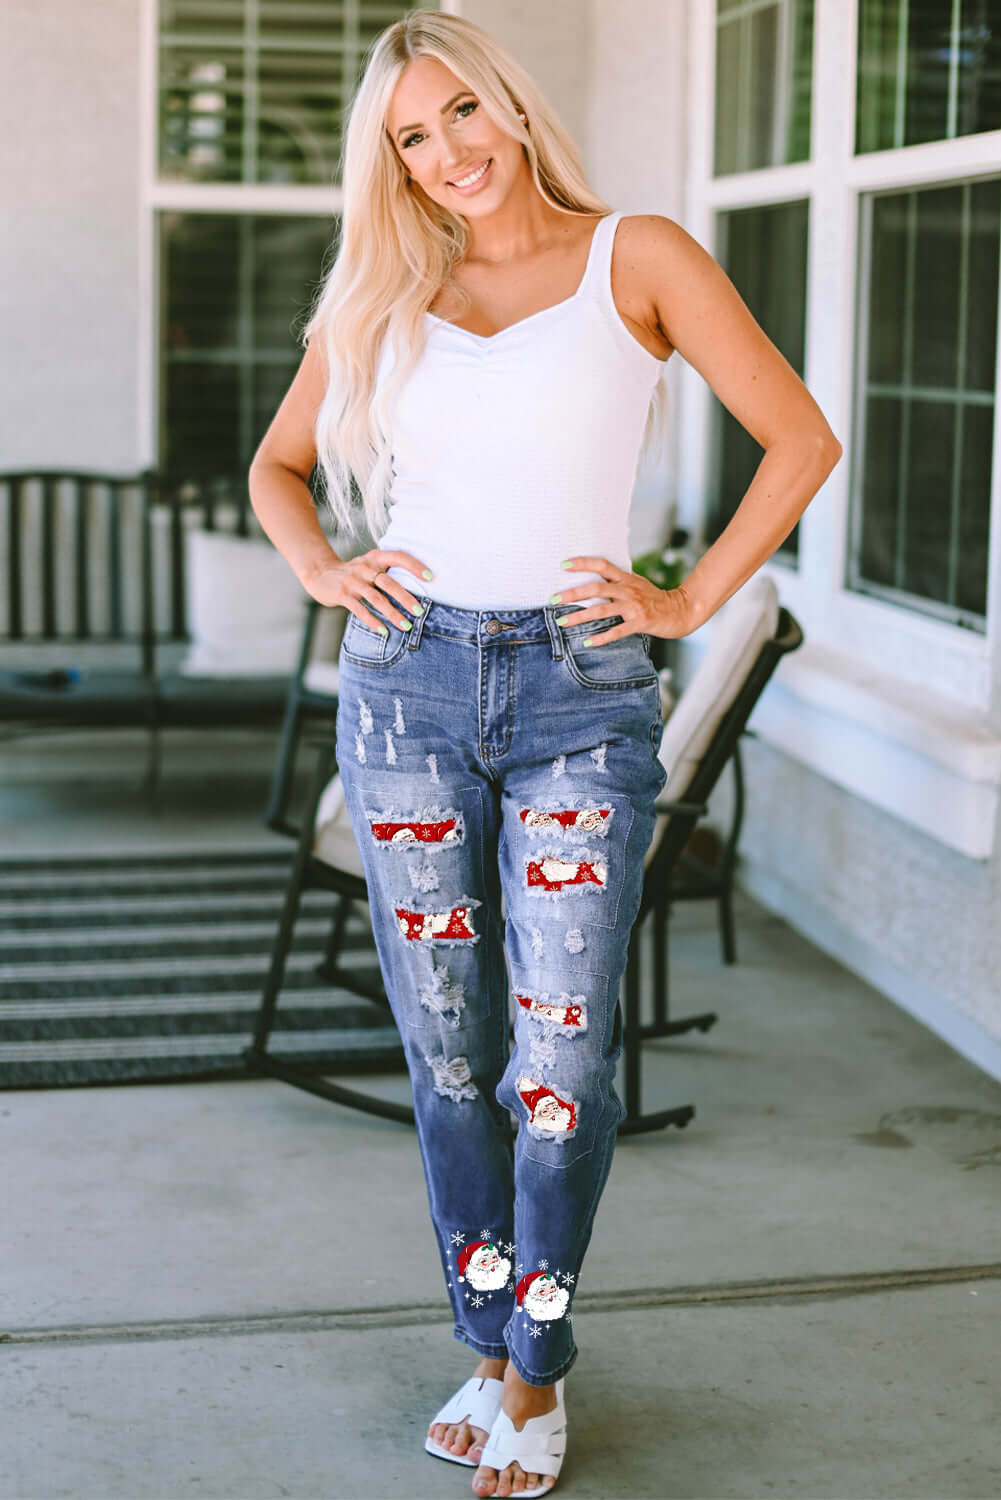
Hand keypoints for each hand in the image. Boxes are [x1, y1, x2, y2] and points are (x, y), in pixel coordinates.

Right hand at [304, 549, 431, 633]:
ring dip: (392, 614)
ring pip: (376, 599)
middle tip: (420, 611)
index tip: (430, 577)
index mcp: (375, 557)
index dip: (414, 565)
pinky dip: (373, 621)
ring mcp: (353, 581)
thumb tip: (417, 588)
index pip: (398, 556)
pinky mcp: (343, 595)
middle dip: (405, 598)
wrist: (320, 574)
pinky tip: (384, 631)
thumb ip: (387, 571)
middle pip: (389, 582)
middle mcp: (365, 567)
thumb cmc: (354, 573)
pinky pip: (360, 610)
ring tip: (406, 626)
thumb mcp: (370, 565)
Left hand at [552, 555, 700, 643]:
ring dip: (579, 616)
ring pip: (602, 609)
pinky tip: (588, 642)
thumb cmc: (656, 599)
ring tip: (562, 621)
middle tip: (553, 599)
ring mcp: (634, 606)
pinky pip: (617, 630)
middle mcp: (628, 590)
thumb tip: (596, 581)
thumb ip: (618, 583)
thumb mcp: (637, 585)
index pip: (602, 565)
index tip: (563, 564)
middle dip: (572, 593)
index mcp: (626, 579)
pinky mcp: (640, 622)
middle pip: (596, 587)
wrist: (682, 610)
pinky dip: (602, 637)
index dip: (583, 563)